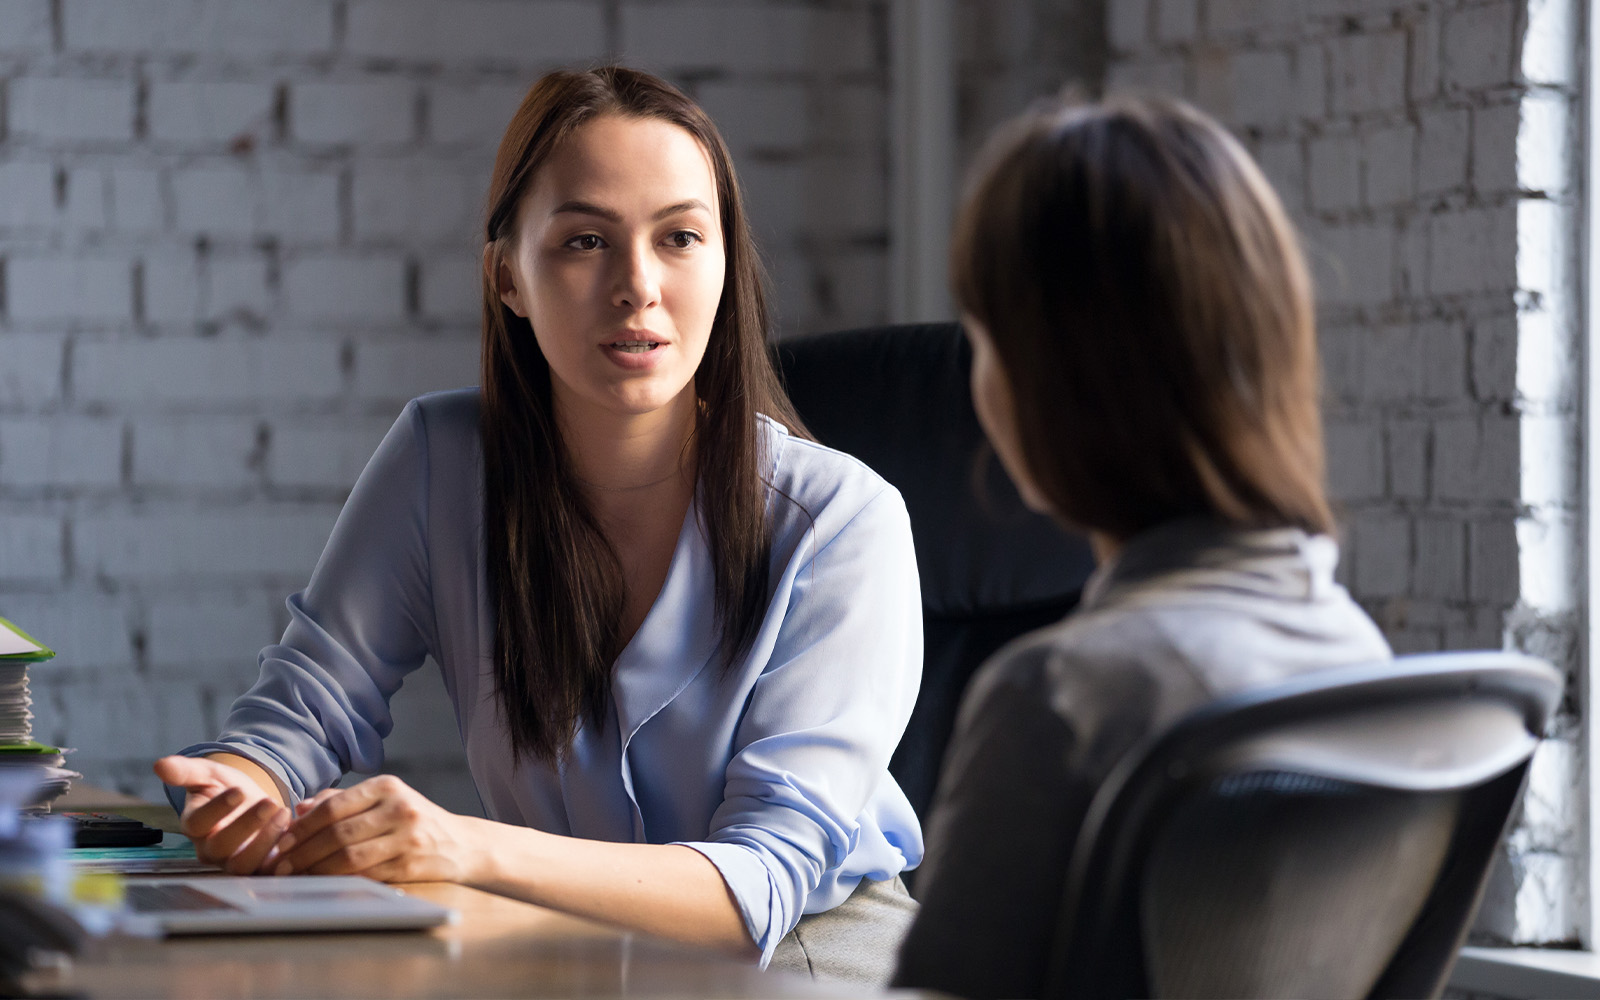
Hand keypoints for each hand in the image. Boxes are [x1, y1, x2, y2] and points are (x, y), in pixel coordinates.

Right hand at [153, 755, 290, 874]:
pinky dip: (281, 859)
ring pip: (244, 864)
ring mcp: (234, 862)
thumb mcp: (208, 774)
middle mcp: (210, 849)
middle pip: (221, 847)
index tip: (238, 791)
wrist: (251, 802)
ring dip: (265, 840)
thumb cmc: (225, 788)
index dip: (217, 809)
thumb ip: (186, 771)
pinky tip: (294, 836)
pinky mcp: (258, 868)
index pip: (198, 823)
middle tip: (269, 802)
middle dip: (246, 825)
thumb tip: (159, 764)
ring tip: (284, 812)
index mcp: (195, 826)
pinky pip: (267, 873)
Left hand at [270, 774, 481, 883]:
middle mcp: (399, 808)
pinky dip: (338, 880)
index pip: (334, 806)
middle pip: (338, 832)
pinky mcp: (410, 865)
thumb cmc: (410, 820)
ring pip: (349, 856)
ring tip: (297, 876)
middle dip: (303, 851)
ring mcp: (407, 837)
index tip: (281, 841)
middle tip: (281, 865)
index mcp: (387, 786)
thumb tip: (298, 809)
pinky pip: (365, 875)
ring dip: (316, 869)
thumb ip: (340, 801)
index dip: (302, 826)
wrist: (460, 843)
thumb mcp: (382, 799)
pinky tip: (323, 883)